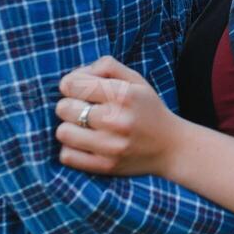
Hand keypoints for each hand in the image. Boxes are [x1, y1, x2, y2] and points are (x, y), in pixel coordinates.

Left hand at [54, 56, 186, 176]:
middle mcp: (117, 120)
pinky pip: (67, 156)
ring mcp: (110, 146)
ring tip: (84, 127)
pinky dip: (71, 149)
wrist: (172, 147)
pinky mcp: (105, 166)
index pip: (71, 84)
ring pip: (62, 132)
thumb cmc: (148, 109)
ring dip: (69, 128)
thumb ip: (107, 66)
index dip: (71, 84)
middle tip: (84, 109)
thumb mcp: (136, 80)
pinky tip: (86, 144)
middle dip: (69, 105)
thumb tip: (76, 75)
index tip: (80, 90)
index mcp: (124, 94)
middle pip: (63, 108)